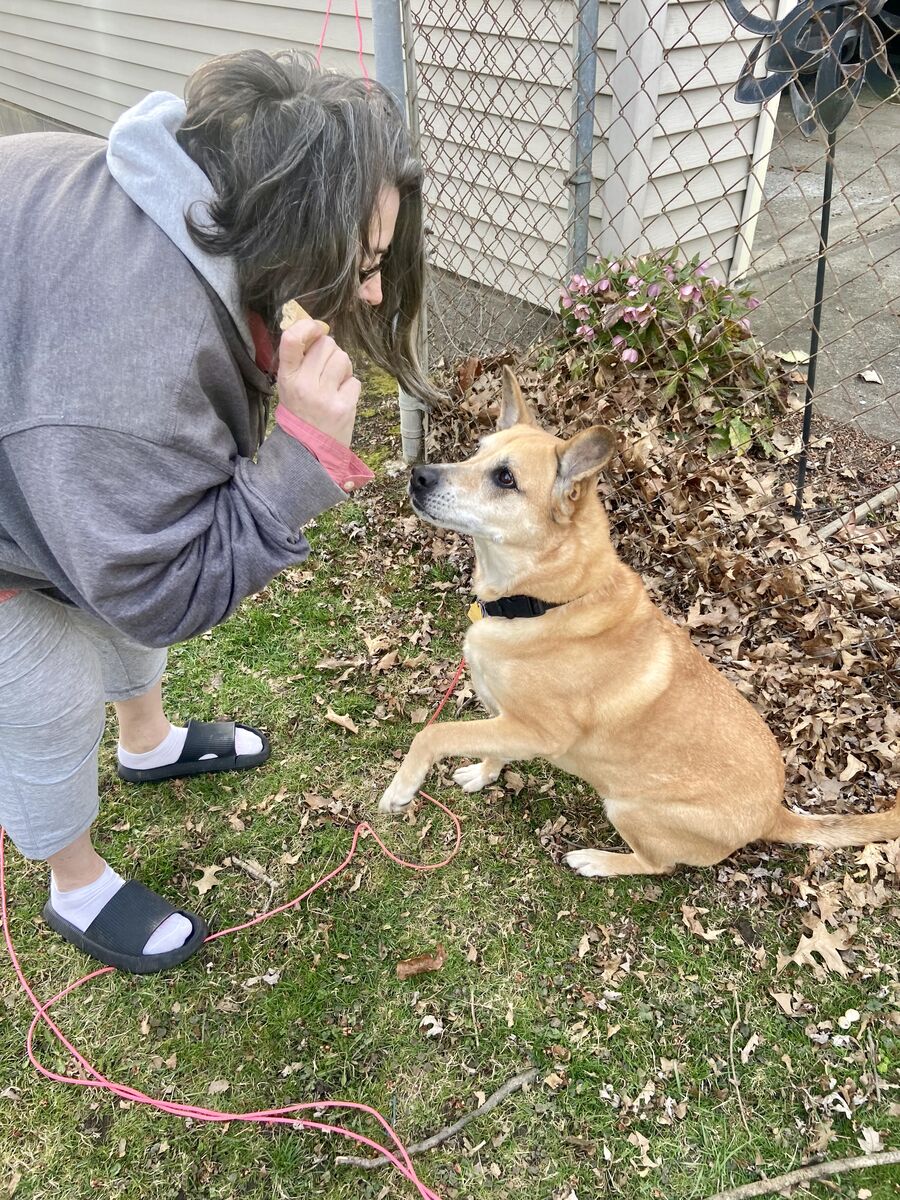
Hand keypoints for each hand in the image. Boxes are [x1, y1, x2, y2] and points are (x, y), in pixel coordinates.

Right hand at [276, 319, 360, 447]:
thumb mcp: (290, 386)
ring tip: (334, 384)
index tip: (316, 328)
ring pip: (343, 358)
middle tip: (326, 370)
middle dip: (330, 352)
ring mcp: (325, 396)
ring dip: (343, 368)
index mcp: (287, 377)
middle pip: (326, 344)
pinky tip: (341, 399)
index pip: (291, 339)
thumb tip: (318, 330)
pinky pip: (355, 380)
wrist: (309, 451)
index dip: (307, 326)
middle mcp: (304, 384)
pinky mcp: (344, 407)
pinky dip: (351, 387)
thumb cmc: (301, 412)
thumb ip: (300, 360)